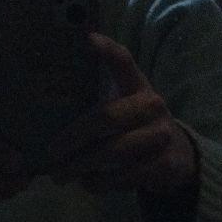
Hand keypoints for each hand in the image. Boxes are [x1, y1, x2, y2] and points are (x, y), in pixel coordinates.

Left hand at [45, 33, 197, 195]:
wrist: (178, 157)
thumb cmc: (136, 128)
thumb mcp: (125, 107)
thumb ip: (98, 103)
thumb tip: (43, 107)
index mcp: (138, 86)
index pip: (124, 62)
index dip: (108, 50)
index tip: (88, 39)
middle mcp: (152, 106)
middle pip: (108, 117)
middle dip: (75, 136)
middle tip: (52, 151)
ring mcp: (160, 135)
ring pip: (113, 151)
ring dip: (81, 166)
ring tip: (60, 175)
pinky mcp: (164, 164)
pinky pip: (123, 176)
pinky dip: (100, 182)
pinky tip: (87, 183)